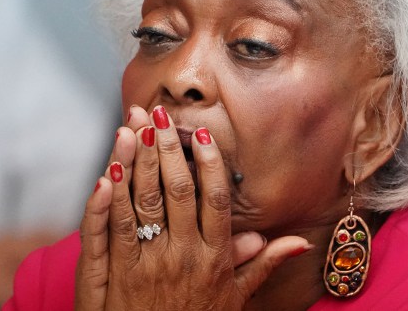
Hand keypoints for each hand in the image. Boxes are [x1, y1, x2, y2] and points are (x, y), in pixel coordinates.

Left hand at [76, 105, 310, 309]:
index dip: (209, 163)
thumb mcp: (237, 298)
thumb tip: (298, 243)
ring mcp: (151, 263)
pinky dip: (111, 196)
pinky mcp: (121, 273)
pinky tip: (110, 168)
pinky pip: (115, 228)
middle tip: (160, 114)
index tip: (203, 133)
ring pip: (145, 203)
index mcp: (215, 257)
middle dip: (168, 149)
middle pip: (178, 192)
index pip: (214, 200)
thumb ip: (264, 266)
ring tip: (134, 126)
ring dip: (138, 161)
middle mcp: (186, 256)